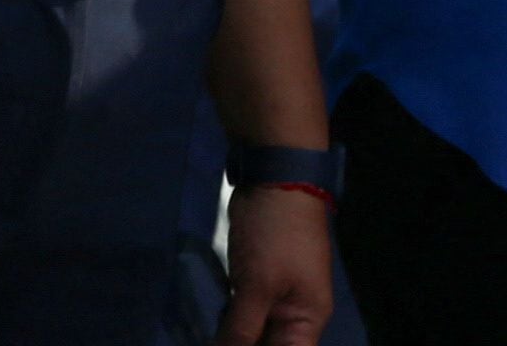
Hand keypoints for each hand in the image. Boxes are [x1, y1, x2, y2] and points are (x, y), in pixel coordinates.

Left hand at [218, 180, 335, 345]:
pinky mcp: (255, 279)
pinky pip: (240, 311)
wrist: (274, 178)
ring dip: (228, 336)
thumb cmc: (275, 236)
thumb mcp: (258, 287)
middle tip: (207, 340)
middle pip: (266, 345)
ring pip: (251, 331)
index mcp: (306, 321)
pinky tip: (204, 324)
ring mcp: (273, 296)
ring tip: (200, 334)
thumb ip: (241, 330)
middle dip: (238, 345)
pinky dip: (225, 319)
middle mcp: (293, 315)